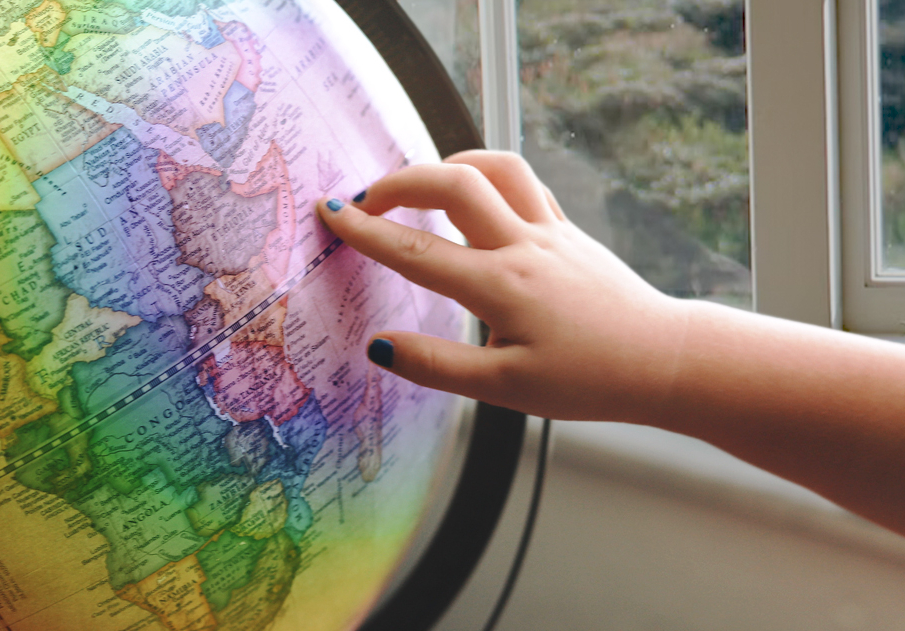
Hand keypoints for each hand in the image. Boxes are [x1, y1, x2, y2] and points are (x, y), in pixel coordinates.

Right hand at [317, 150, 689, 421]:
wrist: (663, 359)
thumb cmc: (589, 380)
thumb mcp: (506, 390)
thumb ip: (437, 367)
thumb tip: (379, 345)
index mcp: (501, 286)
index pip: (416, 250)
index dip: (366, 231)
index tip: (331, 213)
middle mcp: (523, 246)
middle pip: (452, 184)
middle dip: (399, 182)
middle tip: (365, 200)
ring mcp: (550, 231)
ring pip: (495, 168)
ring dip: (448, 166)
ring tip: (418, 188)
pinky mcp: (568, 230)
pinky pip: (523, 184)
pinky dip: (487, 177)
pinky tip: (473, 196)